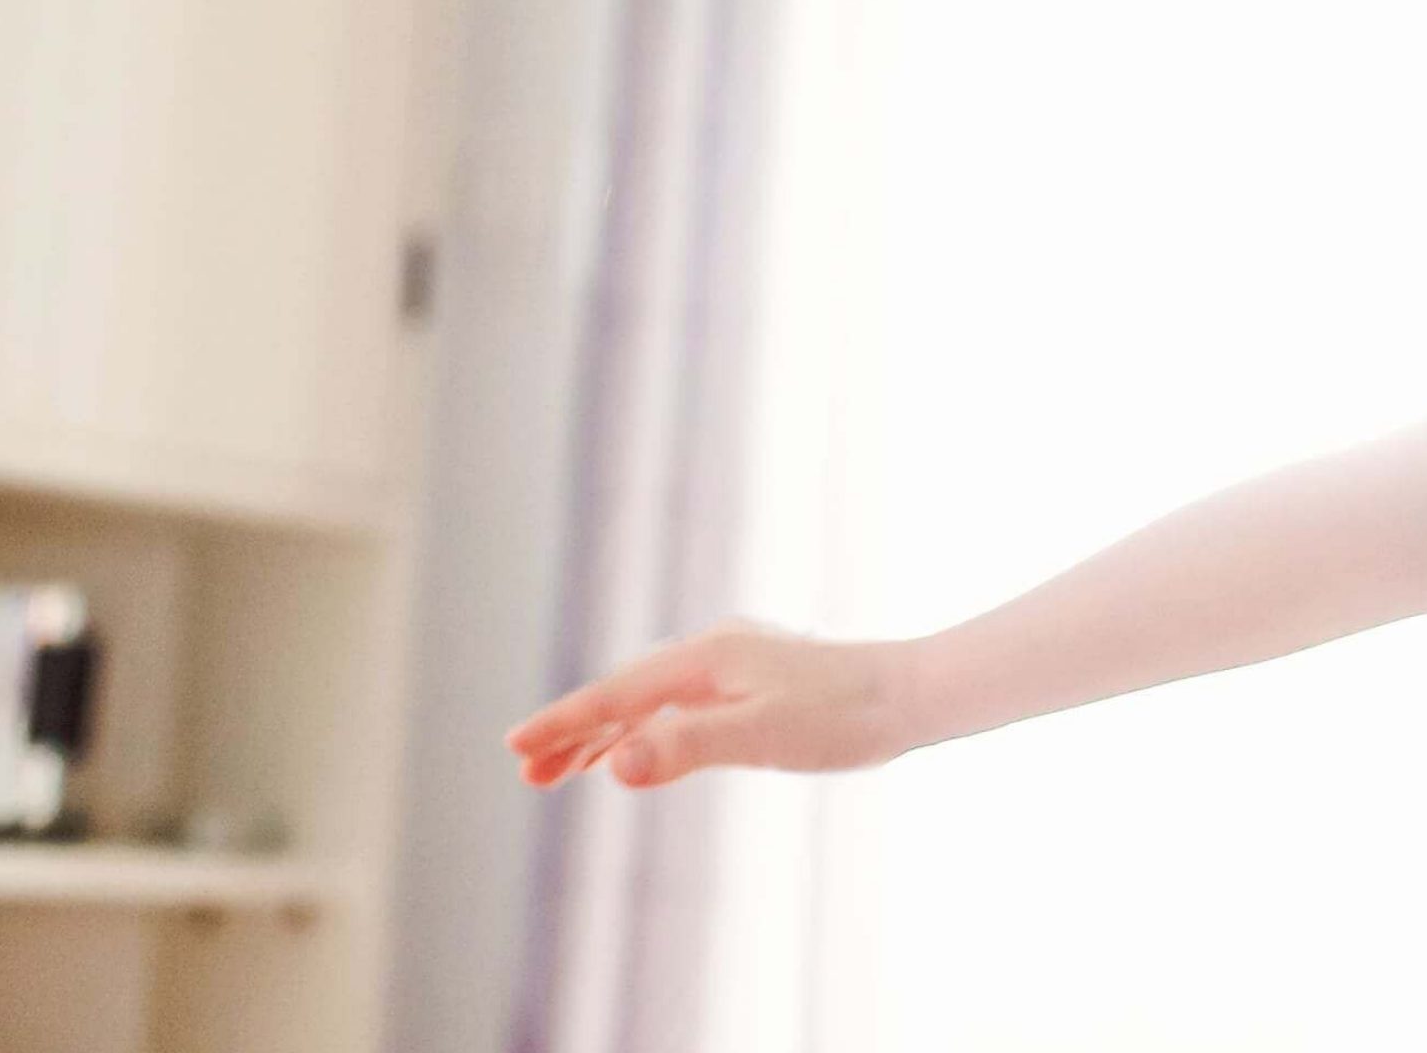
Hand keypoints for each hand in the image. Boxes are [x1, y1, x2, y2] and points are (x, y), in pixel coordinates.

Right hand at [505, 619, 922, 789]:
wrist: (911, 694)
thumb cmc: (843, 715)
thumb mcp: (760, 736)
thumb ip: (686, 748)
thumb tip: (614, 763)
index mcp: (706, 658)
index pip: (616, 696)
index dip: (564, 723)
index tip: (514, 746)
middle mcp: (713, 655)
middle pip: (625, 696)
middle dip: (574, 732)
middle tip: (525, 772)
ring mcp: (733, 669)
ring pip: (650, 703)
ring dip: (605, 735)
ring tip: (559, 772)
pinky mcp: (753, 687)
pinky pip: (679, 709)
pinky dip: (645, 732)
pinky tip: (633, 755)